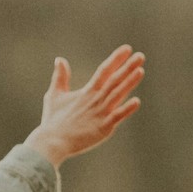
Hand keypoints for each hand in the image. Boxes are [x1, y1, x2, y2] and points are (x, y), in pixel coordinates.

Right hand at [25, 45, 144, 166]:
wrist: (52, 142)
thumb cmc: (53, 121)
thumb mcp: (54, 95)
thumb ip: (60, 77)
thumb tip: (60, 59)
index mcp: (87, 92)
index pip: (104, 71)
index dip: (116, 59)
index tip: (127, 48)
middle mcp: (95, 100)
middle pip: (114, 80)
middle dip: (127, 68)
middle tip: (140, 56)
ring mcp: (100, 114)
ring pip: (117, 95)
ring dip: (129, 83)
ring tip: (140, 70)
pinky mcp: (102, 128)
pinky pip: (116, 117)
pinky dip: (126, 110)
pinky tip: (137, 101)